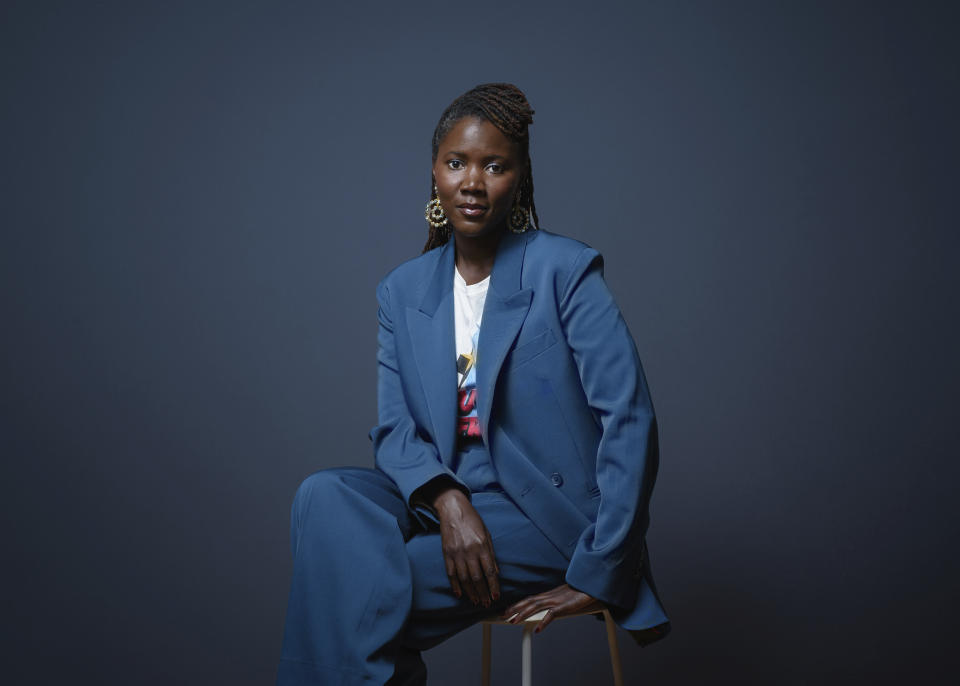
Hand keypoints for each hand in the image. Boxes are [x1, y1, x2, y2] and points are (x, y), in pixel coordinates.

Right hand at [431, 488, 500, 607]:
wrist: (453, 509)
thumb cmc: (473, 520)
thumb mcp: (486, 534)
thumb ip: (491, 554)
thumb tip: (496, 573)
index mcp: (482, 546)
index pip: (490, 571)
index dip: (493, 586)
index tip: (496, 596)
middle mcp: (469, 551)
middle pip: (477, 578)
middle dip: (483, 593)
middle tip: (486, 603)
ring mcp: (456, 553)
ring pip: (464, 578)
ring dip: (471, 592)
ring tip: (476, 601)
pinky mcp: (446, 554)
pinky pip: (451, 573)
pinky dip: (455, 585)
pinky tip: (460, 594)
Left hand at [501, 583, 602, 633]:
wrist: (590, 585)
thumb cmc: (578, 592)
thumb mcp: (563, 597)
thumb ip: (554, 602)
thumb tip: (548, 609)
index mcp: (548, 595)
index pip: (528, 599)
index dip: (516, 605)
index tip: (506, 610)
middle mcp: (549, 597)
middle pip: (528, 602)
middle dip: (514, 609)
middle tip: (502, 616)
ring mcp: (556, 601)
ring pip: (535, 607)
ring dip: (523, 614)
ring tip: (513, 622)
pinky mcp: (564, 606)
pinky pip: (552, 614)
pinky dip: (544, 621)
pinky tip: (538, 629)